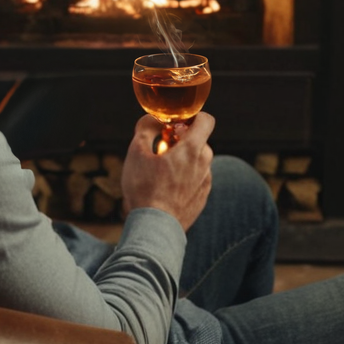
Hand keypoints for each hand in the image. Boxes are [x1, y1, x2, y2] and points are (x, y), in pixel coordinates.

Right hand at [120, 113, 213, 231]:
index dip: (192, 116)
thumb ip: (146, 128)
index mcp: (192, 149)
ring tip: (161, 170)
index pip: (206, 120)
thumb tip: (152, 119)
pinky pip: (196, 179)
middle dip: (183, 139)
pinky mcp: (202, 198)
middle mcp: (205, 164)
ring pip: (198, 161)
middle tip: (162, 147)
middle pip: (200, 141)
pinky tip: (166, 187)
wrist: (154, 227)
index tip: (175, 123)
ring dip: (184, 159)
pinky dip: (185, 177)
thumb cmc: (145, 188)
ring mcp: (205, 183)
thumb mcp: (137, 152)